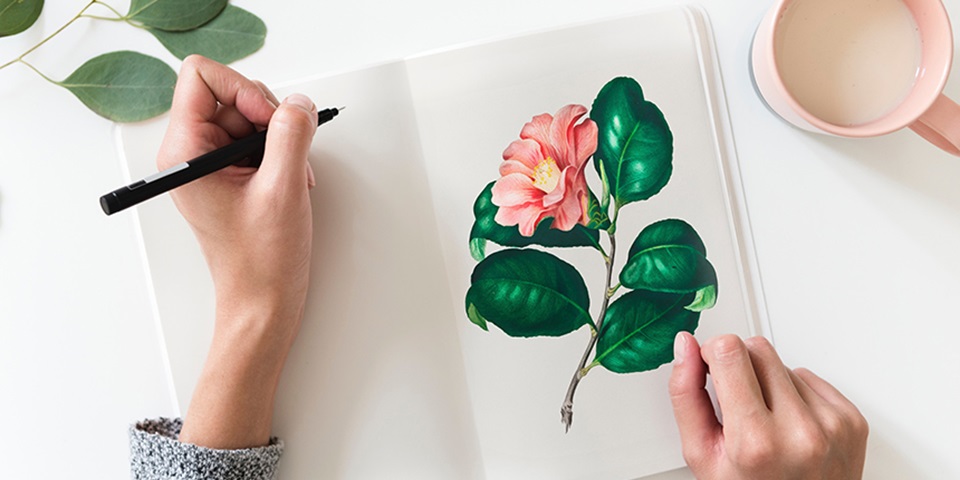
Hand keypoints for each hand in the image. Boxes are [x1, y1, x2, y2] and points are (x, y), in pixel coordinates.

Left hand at [156, 55, 318, 448]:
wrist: (263, 302)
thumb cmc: (260, 260)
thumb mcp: (282, 189)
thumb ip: (291, 135)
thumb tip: (299, 103)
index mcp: (185, 153)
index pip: (202, 77)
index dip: (242, 88)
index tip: (268, 118)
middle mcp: (191, 153)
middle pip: (231, 93)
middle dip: (268, 116)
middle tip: (285, 151)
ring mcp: (211, 164)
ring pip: (250, 116)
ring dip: (280, 138)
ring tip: (291, 175)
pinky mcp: (230, 175)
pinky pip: (258, 140)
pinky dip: (282, 152)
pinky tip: (291, 181)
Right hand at [669, 333, 867, 478]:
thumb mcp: (702, 454)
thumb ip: (686, 394)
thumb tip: (685, 347)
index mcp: (755, 441)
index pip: (728, 351)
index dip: (711, 354)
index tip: (708, 369)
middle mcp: (799, 431)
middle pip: (757, 348)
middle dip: (739, 366)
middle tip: (737, 404)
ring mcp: (831, 424)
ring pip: (784, 362)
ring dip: (769, 383)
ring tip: (766, 422)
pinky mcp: (852, 420)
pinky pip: (811, 378)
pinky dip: (795, 394)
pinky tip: (789, 424)